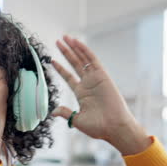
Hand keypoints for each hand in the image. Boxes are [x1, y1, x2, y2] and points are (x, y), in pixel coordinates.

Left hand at [51, 36, 150, 154]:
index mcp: (82, 93)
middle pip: (74, 64)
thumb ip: (65, 113)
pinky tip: (76, 42)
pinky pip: (92, 60)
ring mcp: (95, 79)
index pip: (68, 77)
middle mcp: (88, 84)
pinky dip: (84, 50)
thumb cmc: (99, 127)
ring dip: (73, 48)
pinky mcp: (103, 76)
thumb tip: (53, 112)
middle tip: (58, 41)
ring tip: (64, 38)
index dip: (60, 68)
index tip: (51, 60)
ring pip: (82, 59)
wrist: (114, 127)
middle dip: (66, 53)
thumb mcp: (77, 120)